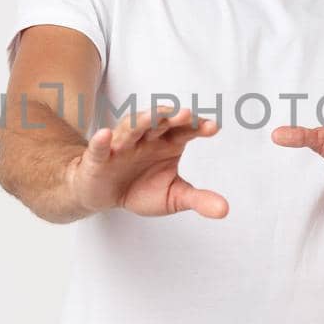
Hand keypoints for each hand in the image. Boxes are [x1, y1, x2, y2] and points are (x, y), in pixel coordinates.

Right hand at [66, 106, 229, 218]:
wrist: (104, 194)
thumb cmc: (140, 188)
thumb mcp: (173, 197)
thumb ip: (198, 199)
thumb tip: (225, 210)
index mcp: (167, 143)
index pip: (185, 130)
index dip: (197, 127)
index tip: (213, 128)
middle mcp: (145, 138)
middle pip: (160, 123)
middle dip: (172, 117)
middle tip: (187, 114)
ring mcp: (121, 145)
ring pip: (131, 128)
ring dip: (142, 120)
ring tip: (155, 116)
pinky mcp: (98, 157)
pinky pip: (99, 147)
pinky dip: (101, 140)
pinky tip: (105, 134)